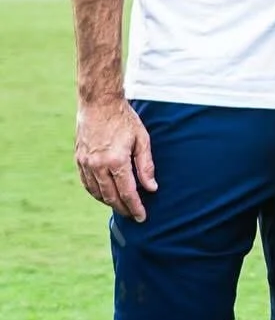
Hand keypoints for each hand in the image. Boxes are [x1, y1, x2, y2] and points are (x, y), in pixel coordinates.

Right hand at [75, 96, 156, 221]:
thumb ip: (146, 165)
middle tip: (132, 216)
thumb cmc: (124, 119)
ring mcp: (86, 162)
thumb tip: (151, 188)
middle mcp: (98, 165)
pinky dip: (96, 192)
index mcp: (116, 161)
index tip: (142, 217)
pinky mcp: (79, 158)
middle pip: (111, 196)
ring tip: (121, 206)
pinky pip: (86, 183)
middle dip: (123, 209)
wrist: (98, 102)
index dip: (135, 207)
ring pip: (96, 192)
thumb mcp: (142, 139)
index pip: (127, 192)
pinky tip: (104, 194)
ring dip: (109, 202)